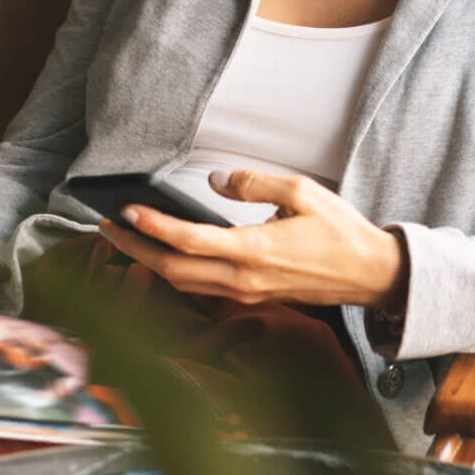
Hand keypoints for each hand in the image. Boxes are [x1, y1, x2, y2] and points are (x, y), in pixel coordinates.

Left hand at [95, 170, 408, 309]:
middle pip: (173, 270)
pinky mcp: (252, 296)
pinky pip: (201, 288)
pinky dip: (174, 271)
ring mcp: (246, 292)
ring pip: (183, 284)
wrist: (370, 275)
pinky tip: (164, 255)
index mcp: (254, 251)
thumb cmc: (341, 232)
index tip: (124, 211)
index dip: (152, 227)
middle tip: (104, 229)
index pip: (189, 241)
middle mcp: (244, 279)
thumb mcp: (302, 192)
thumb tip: (216, 179)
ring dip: (149, 262)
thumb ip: (255, 183)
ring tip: (125, 239)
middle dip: (134, 250)